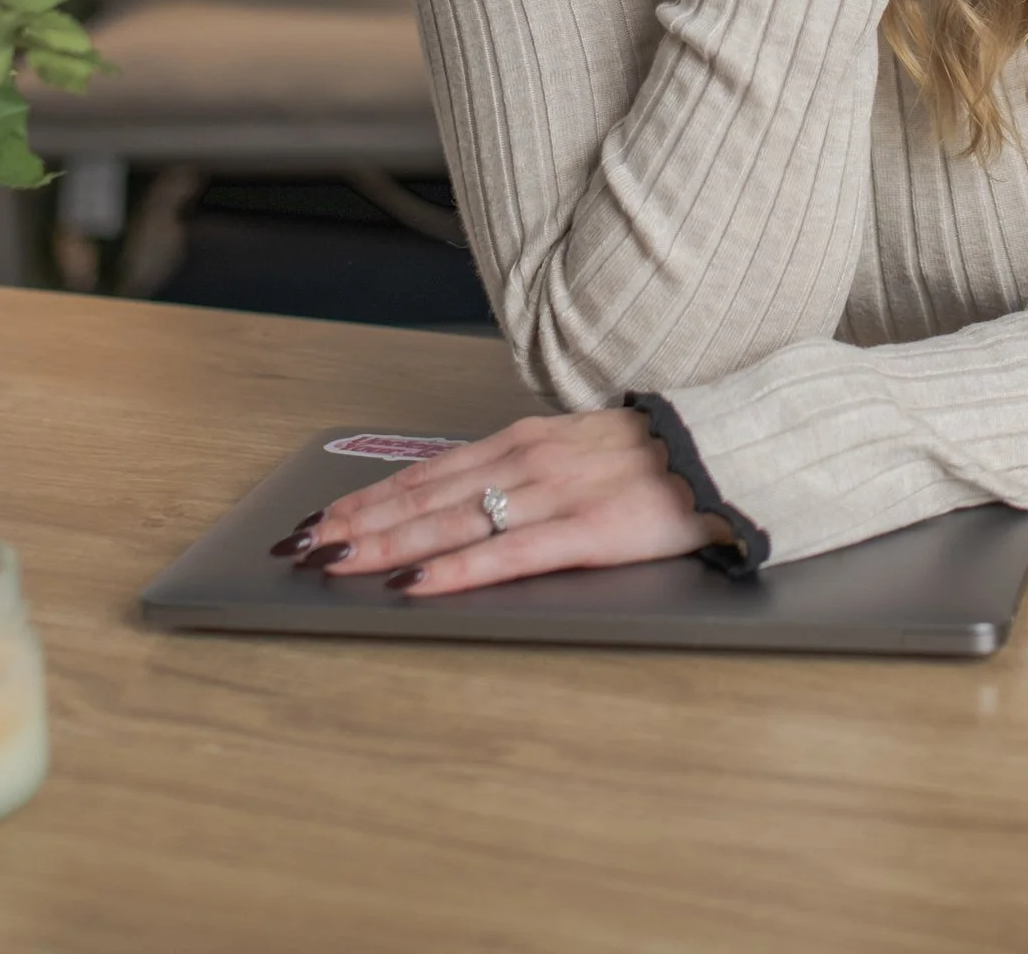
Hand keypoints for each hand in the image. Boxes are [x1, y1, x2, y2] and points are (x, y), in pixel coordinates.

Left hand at [271, 409, 727, 596]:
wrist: (726, 452)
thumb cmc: (654, 458)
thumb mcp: (576, 451)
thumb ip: (524, 473)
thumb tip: (469, 502)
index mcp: (523, 443)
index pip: (427, 472)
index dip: (368, 495)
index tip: (320, 517)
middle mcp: (525, 460)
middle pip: (423, 495)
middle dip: (355, 522)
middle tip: (300, 547)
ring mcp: (552, 494)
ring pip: (449, 521)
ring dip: (383, 543)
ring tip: (333, 562)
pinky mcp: (585, 532)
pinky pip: (504, 554)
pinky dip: (453, 570)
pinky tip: (416, 585)